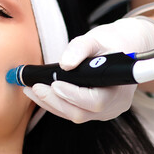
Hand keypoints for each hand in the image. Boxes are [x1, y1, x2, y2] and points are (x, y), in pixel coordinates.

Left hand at [24, 17, 153, 122]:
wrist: (123, 49)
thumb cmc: (110, 43)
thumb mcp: (95, 39)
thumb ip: (80, 48)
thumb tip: (65, 63)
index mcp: (119, 88)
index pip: (96, 101)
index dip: (73, 95)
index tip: (55, 84)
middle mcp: (113, 105)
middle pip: (80, 112)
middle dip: (54, 101)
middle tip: (35, 88)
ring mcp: (103, 111)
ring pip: (73, 114)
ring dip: (49, 103)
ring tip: (30, 90)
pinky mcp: (92, 111)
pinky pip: (71, 111)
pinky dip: (53, 103)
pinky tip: (37, 93)